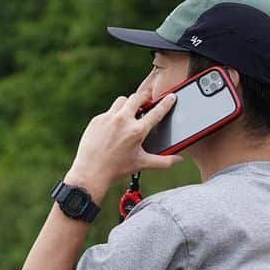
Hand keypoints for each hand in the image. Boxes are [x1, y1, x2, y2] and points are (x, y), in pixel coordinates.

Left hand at [66, 92, 182, 192]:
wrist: (90, 172)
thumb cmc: (117, 169)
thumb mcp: (142, 164)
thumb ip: (163, 161)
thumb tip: (179, 159)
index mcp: (137, 131)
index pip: (156, 112)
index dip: (166, 103)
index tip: (171, 96)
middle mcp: (123, 121)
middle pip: (137, 98)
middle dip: (144, 97)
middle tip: (147, 100)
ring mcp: (108, 118)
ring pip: (122, 101)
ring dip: (128, 104)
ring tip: (130, 111)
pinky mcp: (97, 120)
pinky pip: (109, 111)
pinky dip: (114, 115)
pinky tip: (114, 125)